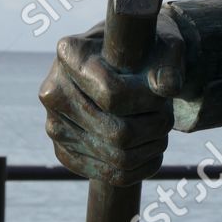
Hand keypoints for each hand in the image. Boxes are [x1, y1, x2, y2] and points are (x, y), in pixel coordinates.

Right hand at [38, 13, 185, 186]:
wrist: (123, 64)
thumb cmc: (145, 50)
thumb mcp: (162, 47)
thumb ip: (167, 64)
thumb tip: (168, 86)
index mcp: (70, 54)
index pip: (113, 94)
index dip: (148, 101)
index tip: (165, 94)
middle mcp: (53, 91)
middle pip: (116, 131)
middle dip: (154, 127)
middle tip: (168, 116)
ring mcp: (55, 125)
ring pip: (115, 157)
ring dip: (150, 148)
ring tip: (163, 131)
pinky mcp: (64, 152)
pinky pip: (107, 175)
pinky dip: (139, 168)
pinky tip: (153, 152)